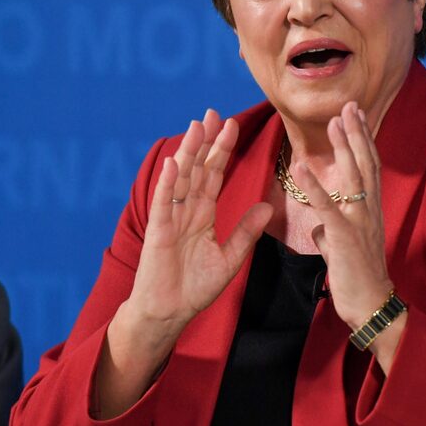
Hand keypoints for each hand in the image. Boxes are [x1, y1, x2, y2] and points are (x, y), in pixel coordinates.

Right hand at [126, 109, 272, 331]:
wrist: (169, 313)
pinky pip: (164, 202)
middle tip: (213, 113)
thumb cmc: (194, 288)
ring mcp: (171, 218)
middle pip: (197, 169)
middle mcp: (186, 210)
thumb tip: (266, 206)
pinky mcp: (159, 231)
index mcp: (202, 215)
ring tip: (196, 126)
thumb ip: (245, 232)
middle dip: (205, 141)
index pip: (213, 175)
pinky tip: (173, 162)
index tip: (231, 126)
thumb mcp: (229, 258)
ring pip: (181, 178)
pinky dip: (167, 182)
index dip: (221, 151)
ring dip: (188, 152)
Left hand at [291, 101, 392, 329]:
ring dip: (343, 148)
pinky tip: (301, 168)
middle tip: (349, 105)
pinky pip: (328, 207)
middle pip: (365, 163)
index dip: (362, 139)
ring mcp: (359, 221)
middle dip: (356, 133)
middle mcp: (369, 210)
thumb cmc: (357, 278)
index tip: (355, 114)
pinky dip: (314, 186)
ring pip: (353, 177)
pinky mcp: (345, 237)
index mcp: (369, 210)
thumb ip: (331, 232)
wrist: (371, 305)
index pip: (368, 166)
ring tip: (333, 123)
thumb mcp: (342, 249)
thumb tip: (318, 228)